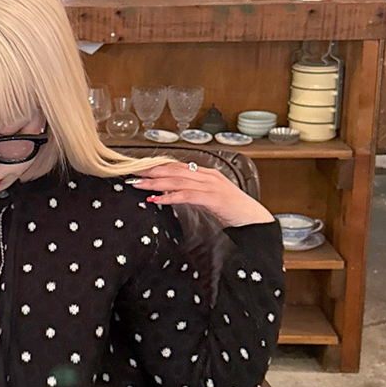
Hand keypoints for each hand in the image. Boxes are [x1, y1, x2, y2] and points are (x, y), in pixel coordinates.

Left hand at [130, 162, 274, 227]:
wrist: (253, 219)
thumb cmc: (233, 211)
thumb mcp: (209, 199)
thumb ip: (193, 194)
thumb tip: (174, 194)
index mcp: (206, 174)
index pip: (177, 166)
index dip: (158, 167)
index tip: (140, 170)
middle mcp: (207, 176)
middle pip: (174, 170)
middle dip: (151, 171)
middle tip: (132, 174)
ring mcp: (210, 185)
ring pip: (177, 180)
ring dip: (155, 182)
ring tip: (139, 185)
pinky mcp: (212, 198)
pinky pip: (186, 195)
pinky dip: (170, 196)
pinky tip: (157, 200)